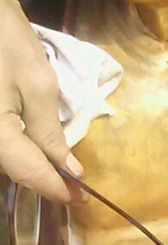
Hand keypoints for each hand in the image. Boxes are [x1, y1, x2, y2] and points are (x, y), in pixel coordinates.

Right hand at [0, 0, 79, 202]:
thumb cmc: (7, 44)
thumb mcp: (37, 86)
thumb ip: (49, 133)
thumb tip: (69, 169)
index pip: (28, 173)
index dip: (57, 189)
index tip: (83, 200)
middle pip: (14, 169)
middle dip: (44, 180)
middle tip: (76, 188)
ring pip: (6, 159)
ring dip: (32, 166)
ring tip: (61, 173)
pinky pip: (2, 143)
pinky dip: (20, 151)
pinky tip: (38, 151)